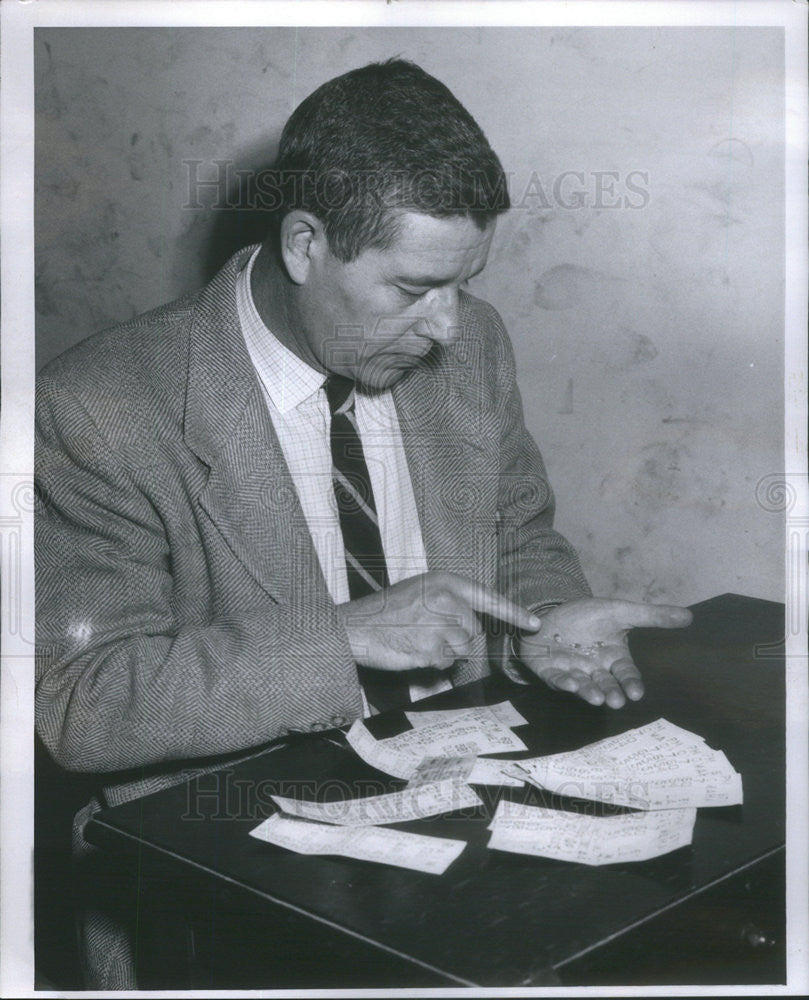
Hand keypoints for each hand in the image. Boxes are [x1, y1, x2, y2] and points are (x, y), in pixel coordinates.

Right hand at [336, 572, 539, 671]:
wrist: (355, 626)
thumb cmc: (387, 612)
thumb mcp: (420, 592)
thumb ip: (449, 602)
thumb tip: (473, 626)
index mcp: (444, 582)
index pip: (487, 598)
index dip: (514, 613)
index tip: (535, 624)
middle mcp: (445, 600)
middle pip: (473, 631)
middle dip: (456, 638)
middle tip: (426, 631)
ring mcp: (438, 624)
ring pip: (462, 649)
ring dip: (444, 651)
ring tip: (418, 639)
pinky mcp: (430, 647)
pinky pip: (446, 662)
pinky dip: (433, 662)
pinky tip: (413, 650)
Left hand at [514, 598, 691, 708]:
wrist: (553, 613)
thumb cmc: (588, 616)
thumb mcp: (620, 612)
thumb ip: (651, 616)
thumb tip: (689, 616)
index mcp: (613, 658)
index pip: (626, 674)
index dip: (631, 683)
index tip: (636, 693)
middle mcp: (595, 670)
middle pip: (606, 684)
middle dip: (611, 693)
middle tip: (616, 701)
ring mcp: (573, 672)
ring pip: (584, 686)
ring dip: (589, 692)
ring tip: (597, 699)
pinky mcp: (551, 672)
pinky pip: (558, 679)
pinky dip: (563, 682)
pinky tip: (570, 684)